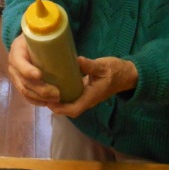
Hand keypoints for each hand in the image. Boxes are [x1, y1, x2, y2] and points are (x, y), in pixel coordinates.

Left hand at [9, 35, 136, 115]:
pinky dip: (63, 96)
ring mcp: (87, 97)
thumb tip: (77, 60)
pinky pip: (72, 98)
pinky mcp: (86, 92)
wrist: (127, 74)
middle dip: (56, 106)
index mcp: (92, 96)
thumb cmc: (116, 71)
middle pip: (70, 109)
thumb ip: (91, 65)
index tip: (49, 102)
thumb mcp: (104, 66)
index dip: (61, 108)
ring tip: (44, 92)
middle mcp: (88, 99)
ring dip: (58, 102)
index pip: (75, 109)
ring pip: (70, 104)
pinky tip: (54, 86)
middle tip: (41, 95)